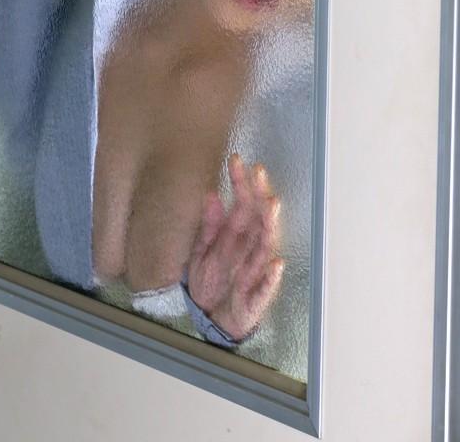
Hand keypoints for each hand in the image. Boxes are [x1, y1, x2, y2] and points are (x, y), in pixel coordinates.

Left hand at [186, 154, 283, 341]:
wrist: (211, 320)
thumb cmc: (212, 283)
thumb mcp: (202, 252)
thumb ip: (208, 226)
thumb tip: (211, 195)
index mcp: (236, 236)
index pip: (241, 203)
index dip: (240, 182)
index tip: (236, 160)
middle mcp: (249, 249)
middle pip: (257, 218)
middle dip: (259, 195)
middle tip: (259, 172)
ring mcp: (256, 271)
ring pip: (266, 245)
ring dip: (270, 226)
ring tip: (272, 205)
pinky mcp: (256, 297)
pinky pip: (265, 286)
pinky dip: (271, 276)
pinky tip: (276, 263)